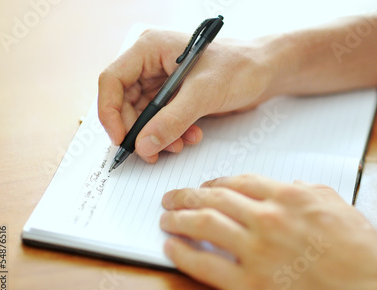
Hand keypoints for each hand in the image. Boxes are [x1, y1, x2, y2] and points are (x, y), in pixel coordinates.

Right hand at [98, 29, 272, 162]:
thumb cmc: (239, 68)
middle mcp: (152, 64)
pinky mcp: (176, 97)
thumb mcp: (203, 94)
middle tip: (151, 153)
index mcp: (150, 49)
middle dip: (139, 131)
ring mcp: (163, 82)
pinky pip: (162, 121)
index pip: (112, 80)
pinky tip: (191, 137)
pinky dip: (173, 133)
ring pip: (144, 116)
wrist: (266, 72)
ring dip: (158, 135)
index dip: (110, 112)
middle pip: (125, 102)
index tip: (122, 140)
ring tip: (179, 145)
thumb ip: (171, 121)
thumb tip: (143, 146)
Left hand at [159, 174, 376, 289]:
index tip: (204, 186)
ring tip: (165, 218)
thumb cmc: (364, 253)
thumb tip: (288, 185)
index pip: (240, 181)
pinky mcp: (252, 286)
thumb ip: (309, 190)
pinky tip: (170, 247)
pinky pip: (206, 266)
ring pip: (204, 226)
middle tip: (171, 197)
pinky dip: (183, 254)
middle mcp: (269, 219)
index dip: (215, 182)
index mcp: (289, 197)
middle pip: (214, 199)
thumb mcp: (339, 206)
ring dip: (179, 219)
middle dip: (187, 195)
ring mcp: (258, 252)